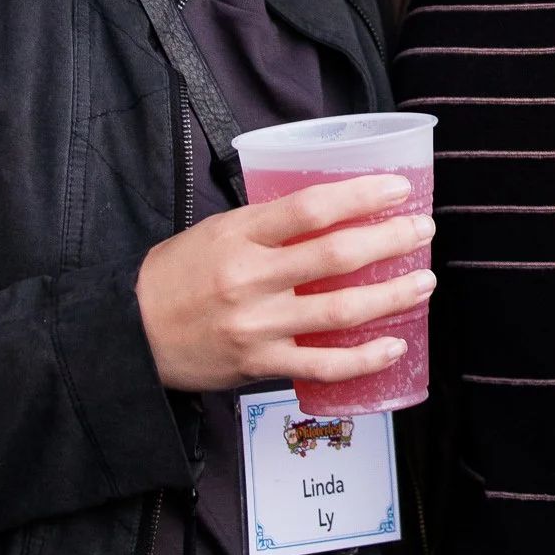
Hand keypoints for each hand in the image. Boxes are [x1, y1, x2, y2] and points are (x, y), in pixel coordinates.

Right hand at [135, 174, 435, 392]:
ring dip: (390, 296)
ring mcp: (258, 325)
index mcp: (239, 235)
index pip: (310, 208)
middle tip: (423, 230)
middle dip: (389, 241)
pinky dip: (363, 359)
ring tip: (423, 282)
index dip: (361, 195)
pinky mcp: (259, 364)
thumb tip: (329, 208)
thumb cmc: (176, 275)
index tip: (398, 188)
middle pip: (335, 256)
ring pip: (339, 312)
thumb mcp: (216, 230)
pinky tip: (394, 346)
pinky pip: (323, 366)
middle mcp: (251, 279)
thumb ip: (268, 223)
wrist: (131, 334)